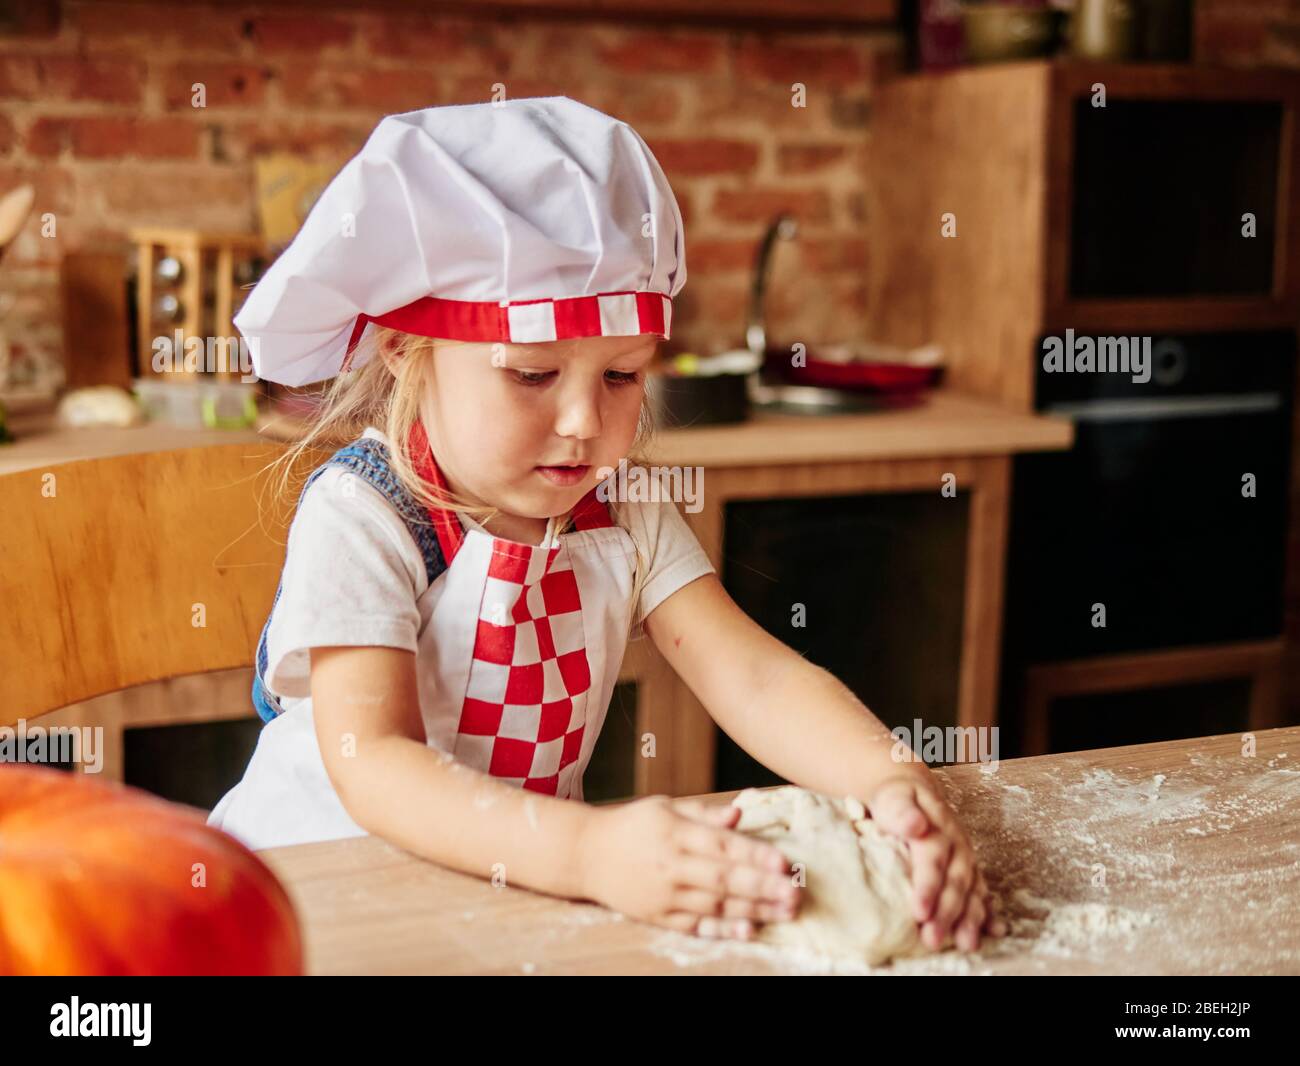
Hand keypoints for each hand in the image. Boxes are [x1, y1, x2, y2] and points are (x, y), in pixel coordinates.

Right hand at [578, 795, 802, 938]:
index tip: (784, 861)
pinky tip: (748, 930)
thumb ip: (705, 812)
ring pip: (715, 905)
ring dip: (753, 910)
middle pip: (723, 879)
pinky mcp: (658, 916)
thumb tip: (740, 813)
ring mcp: (664, 894)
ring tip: (786, 912)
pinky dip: (722, 928)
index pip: (721, 844)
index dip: (754, 854)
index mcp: (674, 832)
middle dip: (763, 887)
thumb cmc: (632, 825)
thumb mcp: (665, 807)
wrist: (585, 854)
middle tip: (796, 892)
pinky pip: (695, 925)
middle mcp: (671, 864)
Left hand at [863, 774, 1006, 952]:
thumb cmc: (895, 801)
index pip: (933, 858)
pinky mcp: (969, 872)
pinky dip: (988, 914)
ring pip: (972, 891)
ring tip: (966, 944)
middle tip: (933, 938)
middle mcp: (957, 845)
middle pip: (956, 881)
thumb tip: (915, 825)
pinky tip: (993, 932)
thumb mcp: (893, 798)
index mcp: (937, 827)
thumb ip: (901, 811)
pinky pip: (981, 894)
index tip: (919, 911)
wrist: (909, 794)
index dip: (928, 886)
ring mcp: (966, 860)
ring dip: (970, 919)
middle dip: (947, 913)